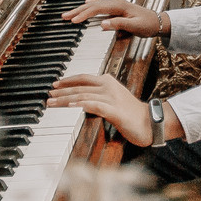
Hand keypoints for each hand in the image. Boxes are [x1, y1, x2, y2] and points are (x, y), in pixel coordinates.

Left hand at [54, 73, 180, 146]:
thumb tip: (83, 100)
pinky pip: (93, 105)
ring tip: (52, 102)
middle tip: (48, 96)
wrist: (152, 122)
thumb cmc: (132, 114)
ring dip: (65, 99)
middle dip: (61, 91)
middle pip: (80, 87)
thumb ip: (101, 97)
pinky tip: (69, 106)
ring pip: (82, 95)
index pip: (83, 78)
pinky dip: (79, 104)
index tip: (55, 85)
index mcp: (108, 82)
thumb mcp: (114, 100)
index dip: (68, 81)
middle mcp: (108, 87)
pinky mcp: (114, 110)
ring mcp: (111, 98)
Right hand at [61, 0, 167, 38]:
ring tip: (70, 13)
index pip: (97, 9)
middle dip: (77, 10)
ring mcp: (116, 4)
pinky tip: (86, 5)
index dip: (84, 14)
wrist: (159, 21)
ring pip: (94, 5)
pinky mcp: (117, 8)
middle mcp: (116, 2)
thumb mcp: (134, 26)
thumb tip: (102, 24)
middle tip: (64, 16)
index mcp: (119, 6)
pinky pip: (99, 5)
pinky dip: (89, 7)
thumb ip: (118, 24)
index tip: (74, 21)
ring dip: (81, 9)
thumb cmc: (148, 24)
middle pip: (92, 5)